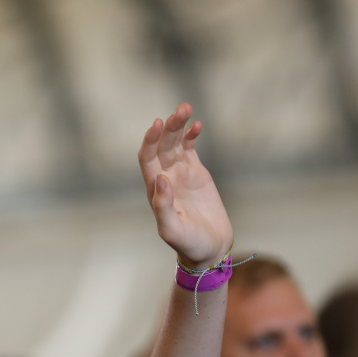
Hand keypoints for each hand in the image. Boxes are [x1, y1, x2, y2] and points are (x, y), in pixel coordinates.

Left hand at [138, 104, 232, 269]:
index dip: (150, 140)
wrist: (209, 248)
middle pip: (161, 146)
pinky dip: (192, 135)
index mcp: (155, 190)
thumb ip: (163, 206)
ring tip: (186, 108)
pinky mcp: (195, 173)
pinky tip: (197, 125)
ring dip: (179, 126)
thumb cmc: (188, 243)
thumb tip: (160, 178)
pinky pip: (190, 149)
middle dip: (168, 127)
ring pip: (175, 143)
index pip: (147, 158)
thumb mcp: (172, 229)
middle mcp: (164, 178)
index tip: (157, 124)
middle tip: (181, 109)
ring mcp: (179, 174)